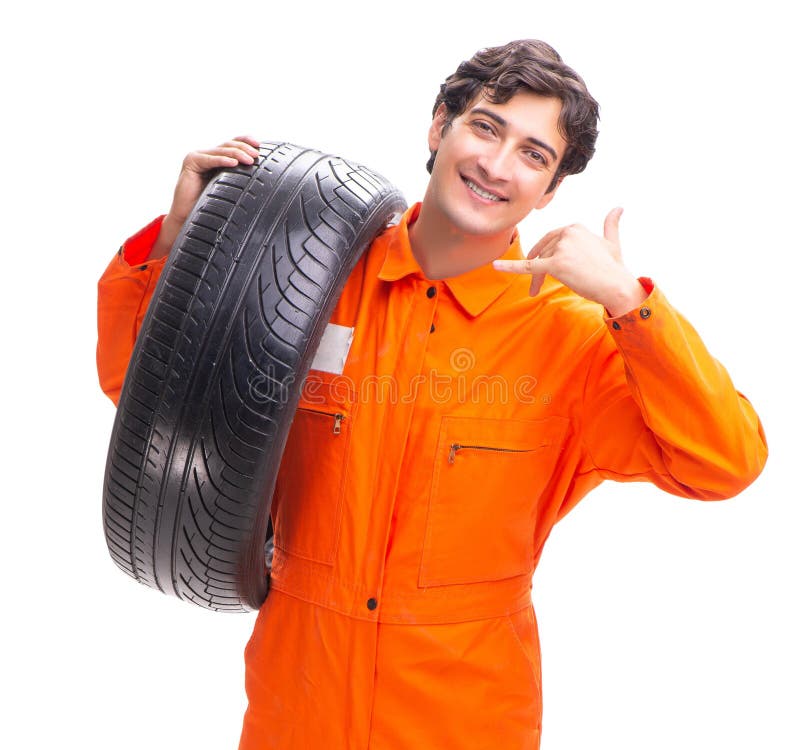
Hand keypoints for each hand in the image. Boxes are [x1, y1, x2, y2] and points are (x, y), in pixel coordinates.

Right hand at [149, 135, 260, 259]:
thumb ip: (239, 179)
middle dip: (244, 148)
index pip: (232, 144)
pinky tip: (234, 163)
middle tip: (256, 156)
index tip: (259, 145)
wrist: (189, 217)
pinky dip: (222, 160)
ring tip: (250, 160)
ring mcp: (198, 156)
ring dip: (237, 154)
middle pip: (228, 145)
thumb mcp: (229, 189)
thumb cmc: (209, 206)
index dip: (245, 141)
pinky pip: (210, 160)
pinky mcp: (191, 161)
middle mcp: (207, 155)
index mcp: (216, 159)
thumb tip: (261, 177)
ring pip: (221, 151)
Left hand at [493, 207, 646, 316]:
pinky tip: (496, 266)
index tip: (544, 268)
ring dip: (534, 279)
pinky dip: (511, 267)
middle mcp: (567, 233)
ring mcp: (561, 248)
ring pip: (538, 263)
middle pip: (542, 252)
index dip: (544, 255)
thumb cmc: (614, 267)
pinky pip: (529, 267)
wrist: (617, 286)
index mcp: (574, 227)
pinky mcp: (556, 264)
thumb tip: (619, 207)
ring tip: (536, 292)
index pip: (550, 241)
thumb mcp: (612, 241)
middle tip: (535, 286)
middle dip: (538, 269)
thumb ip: (611, 224)